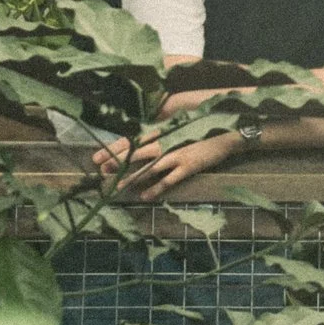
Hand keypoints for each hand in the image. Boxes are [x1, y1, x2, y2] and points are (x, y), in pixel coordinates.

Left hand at [95, 129, 239, 200]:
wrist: (226, 134)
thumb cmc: (202, 131)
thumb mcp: (179, 128)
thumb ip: (161, 133)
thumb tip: (143, 141)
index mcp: (162, 132)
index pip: (132, 140)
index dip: (114, 148)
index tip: (97, 157)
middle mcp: (166, 142)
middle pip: (136, 153)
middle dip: (116, 163)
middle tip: (100, 172)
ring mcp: (177, 154)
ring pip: (149, 168)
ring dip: (132, 177)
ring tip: (117, 187)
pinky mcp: (188, 166)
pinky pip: (169, 179)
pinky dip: (156, 188)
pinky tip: (145, 196)